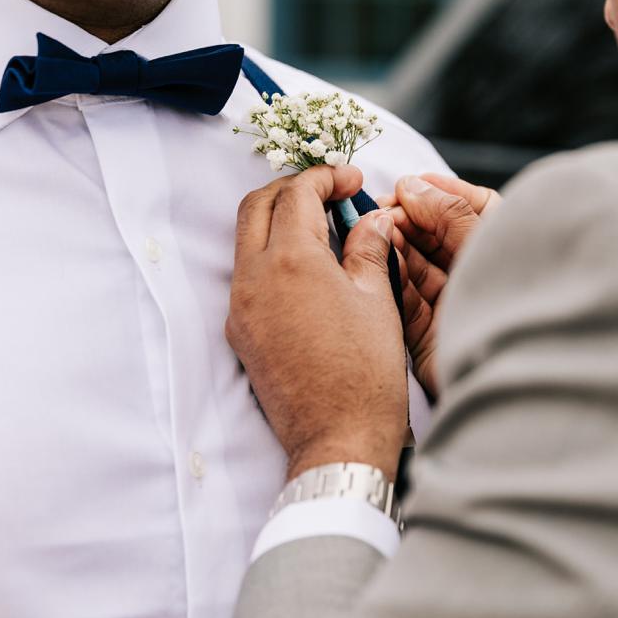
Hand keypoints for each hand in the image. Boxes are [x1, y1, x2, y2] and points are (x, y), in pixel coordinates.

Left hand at [228, 165, 408, 479]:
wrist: (337, 440)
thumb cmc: (367, 373)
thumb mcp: (378, 300)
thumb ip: (369, 248)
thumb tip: (372, 219)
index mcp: (292, 261)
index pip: (297, 193)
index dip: (325, 177)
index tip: (351, 181)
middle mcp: (254, 278)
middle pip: (258, 206)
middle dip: (293, 189)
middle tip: (330, 193)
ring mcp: (240, 306)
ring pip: (246, 239)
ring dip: (278, 221)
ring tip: (321, 227)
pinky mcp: (239, 332)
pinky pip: (246, 275)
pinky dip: (270, 256)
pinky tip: (307, 268)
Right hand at [378, 174, 501, 399]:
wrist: (517, 377)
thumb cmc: (517, 301)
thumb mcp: (485, 245)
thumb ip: (449, 213)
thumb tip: (412, 185)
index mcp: (508, 249)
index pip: (471, 208)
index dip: (439, 192)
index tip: (408, 183)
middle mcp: (480, 275)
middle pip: (437, 237)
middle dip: (409, 219)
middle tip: (380, 209)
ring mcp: (455, 306)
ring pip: (418, 267)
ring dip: (396, 247)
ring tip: (375, 230)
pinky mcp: (432, 336)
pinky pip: (407, 301)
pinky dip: (393, 279)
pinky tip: (379, 259)